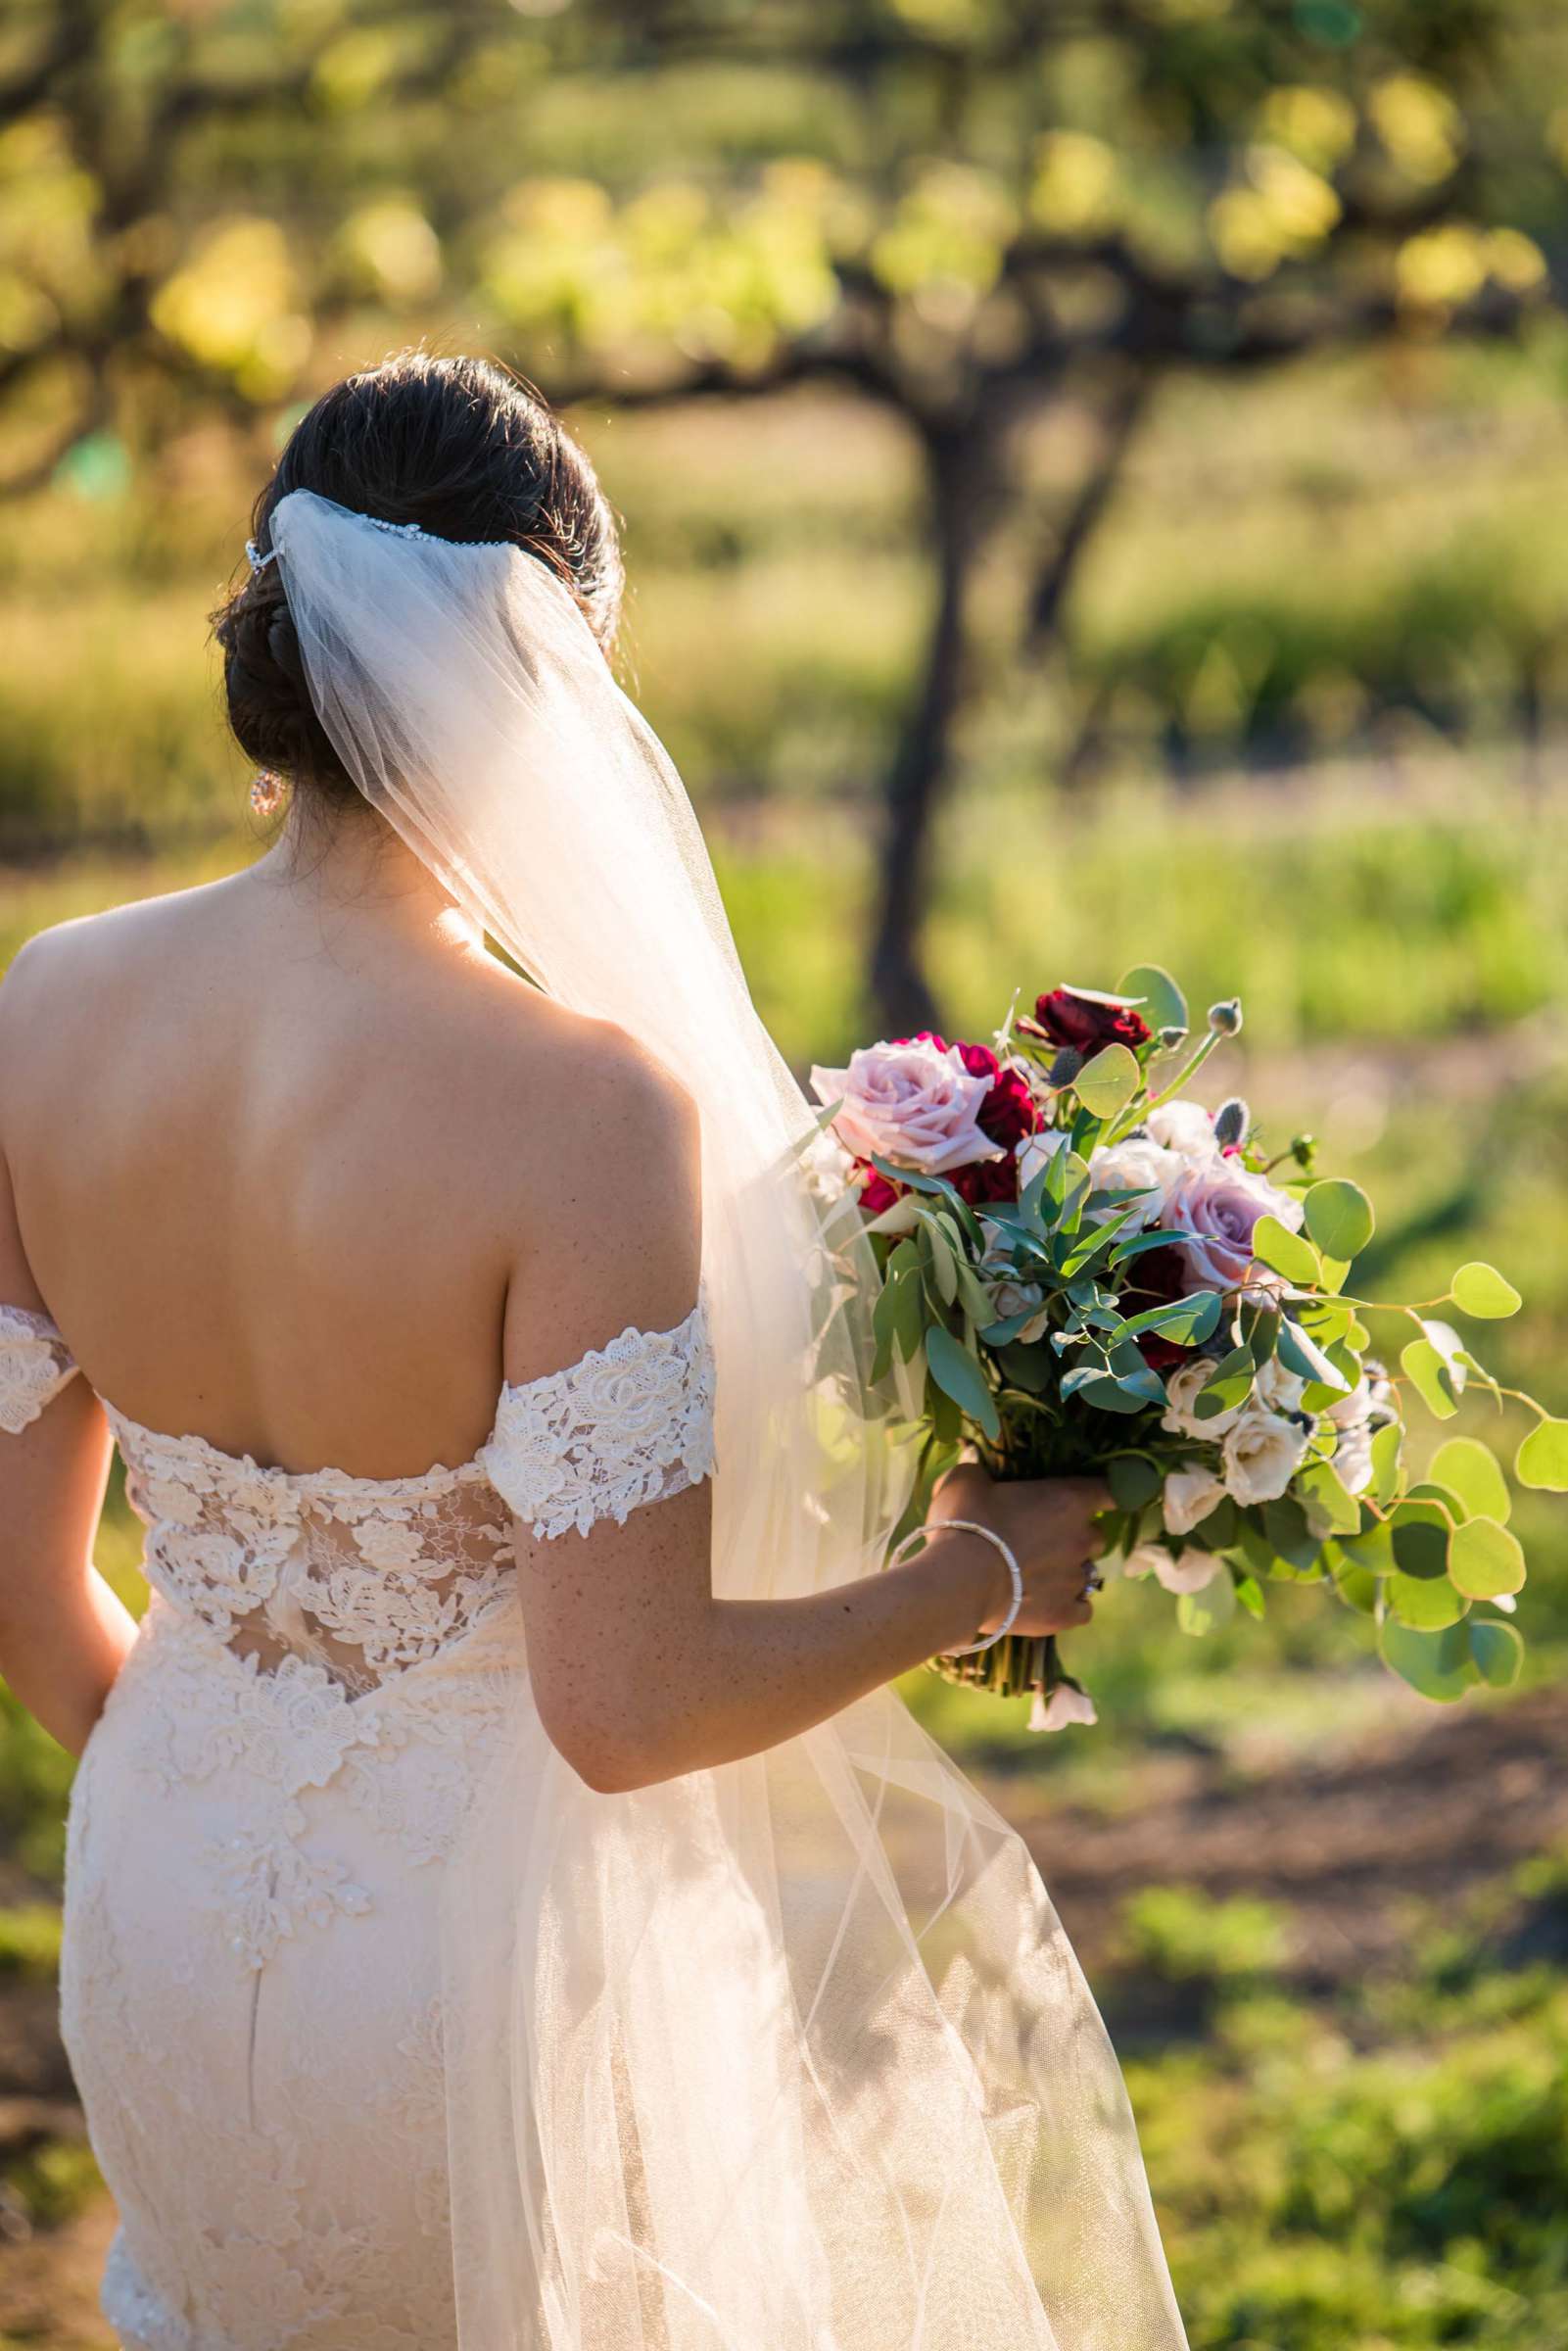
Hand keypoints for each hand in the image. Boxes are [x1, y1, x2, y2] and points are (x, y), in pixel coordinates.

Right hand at [927, 1460, 1111, 1639]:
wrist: (959, 1582)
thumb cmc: (966, 1523)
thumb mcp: (964, 1481)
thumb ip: (977, 1470)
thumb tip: (974, 1465)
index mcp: (1068, 1500)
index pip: (1110, 1491)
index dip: (1104, 1494)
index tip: (1092, 1497)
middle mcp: (1082, 1538)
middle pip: (1097, 1536)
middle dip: (1077, 1536)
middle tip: (1044, 1540)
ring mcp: (1076, 1579)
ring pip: (1088, 1573)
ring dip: (1069, 1572)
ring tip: (1039, 1575)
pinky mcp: (1065, 1614)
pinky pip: (1082, 1609)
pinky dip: (1069, 1605)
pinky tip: (1048, 1602)